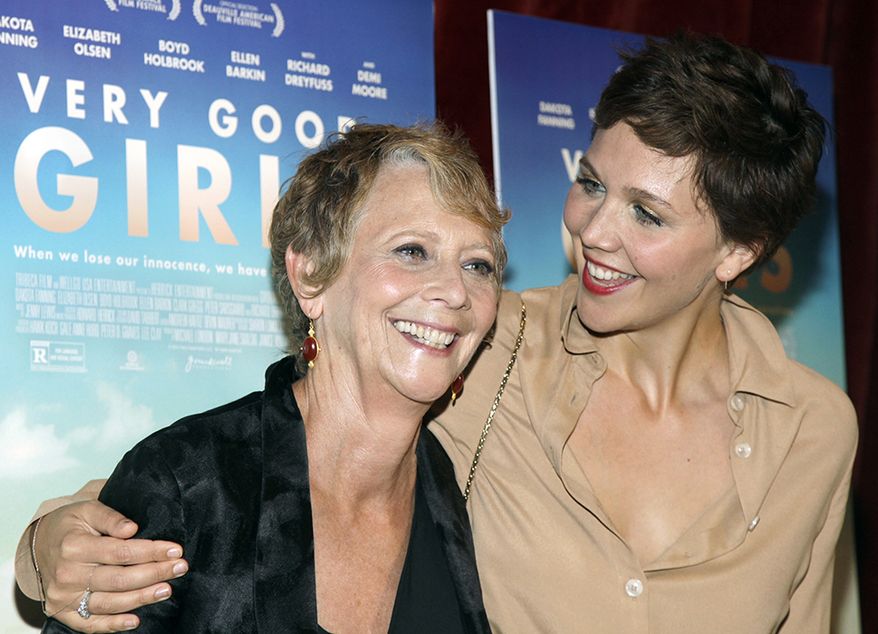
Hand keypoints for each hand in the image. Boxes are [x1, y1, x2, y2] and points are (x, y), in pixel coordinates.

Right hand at [34, 500, 187, 632]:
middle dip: (154, 573)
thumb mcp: (88, 509)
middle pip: (119, 579)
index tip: (175, 550)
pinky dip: (113, 626)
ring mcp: (64, 596)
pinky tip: (135, 621)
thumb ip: (111, 517)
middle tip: (180, 568)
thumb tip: (132, 529)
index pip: (121, 552)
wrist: (39, 544)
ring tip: (166, 590)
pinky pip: (90, 624)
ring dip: (142, 598)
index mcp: (74, 546)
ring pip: (109, 602)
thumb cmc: (69, 525)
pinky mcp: (63, 611)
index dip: (151, 552)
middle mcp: (67, 574)